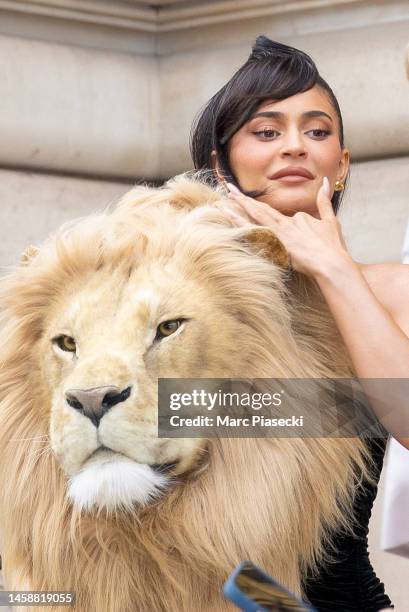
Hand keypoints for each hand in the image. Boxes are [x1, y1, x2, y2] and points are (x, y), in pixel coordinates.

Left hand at [217, 178, 353, 277]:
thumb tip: (326, 181)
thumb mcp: (331, 221)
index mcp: (299, 218)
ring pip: (255, 215)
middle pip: (262, 208)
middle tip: (228, 188)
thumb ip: (324, 201)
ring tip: (225, 197)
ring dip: (239, 205)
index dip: (272, 218)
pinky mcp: (274, 242)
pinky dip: (240, 221)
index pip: (281, 218)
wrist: (331, 263)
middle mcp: (287, 223)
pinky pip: (253, 230)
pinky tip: (229, 215)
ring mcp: (279, 232)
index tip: (260, 218)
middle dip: (244, 198)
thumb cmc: (333, 247)